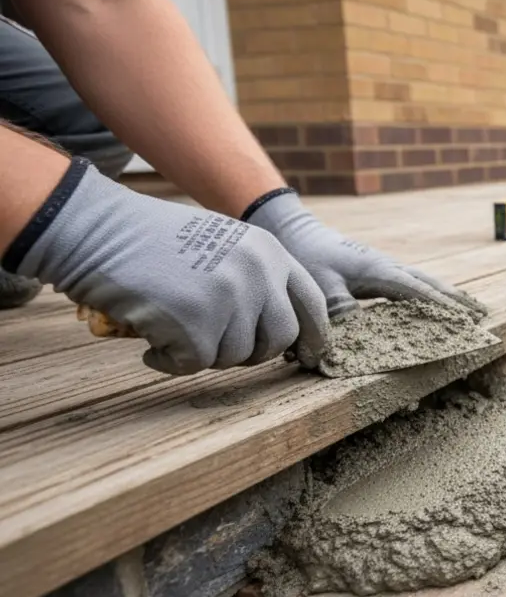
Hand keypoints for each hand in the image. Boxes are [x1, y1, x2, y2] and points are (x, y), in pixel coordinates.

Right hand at [9, 160, 328, 373]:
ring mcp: (229, 300)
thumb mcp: (225, 243)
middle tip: (217, 344)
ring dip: (204, 352)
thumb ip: (258, 277)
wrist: (100, 231)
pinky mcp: (196, 327)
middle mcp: (258, 274)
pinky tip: (151, 340)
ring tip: (174, 324)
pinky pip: (194, 365)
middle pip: (280, 339)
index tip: (311, 355)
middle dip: (253, 351)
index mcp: (270, 252)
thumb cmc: (154, 241)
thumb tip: (284, 329)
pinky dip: (169, 361)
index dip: (314, 334)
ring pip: (236, 356)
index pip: (312, 303)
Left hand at [245, 190, 487, 320]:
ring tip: (471, 308)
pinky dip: (430, 292)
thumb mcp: (318, 288)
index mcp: (379, 271)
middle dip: (457, 301)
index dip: (442, 308)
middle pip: (430, 285)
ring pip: (424, 282)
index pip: (418, 293)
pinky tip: (434, 300)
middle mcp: (387, 267)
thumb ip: (336, 317)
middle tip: (482, 316)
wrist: (294, 231)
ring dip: (448, 295)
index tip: (466, 321)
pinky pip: (412, 283)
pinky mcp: (376, 269)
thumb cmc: (306, 258)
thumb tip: (344, 351)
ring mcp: (384, 266)